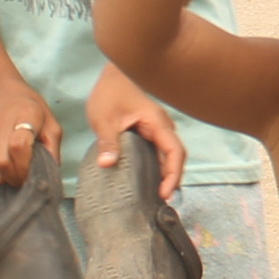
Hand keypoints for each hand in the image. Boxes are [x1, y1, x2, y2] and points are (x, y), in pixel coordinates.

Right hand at [0, 74, 59, 186]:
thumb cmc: (29, 109)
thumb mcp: (50, 121)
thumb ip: (52, 147)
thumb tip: (49, 174)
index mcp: (23, 115)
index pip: (18, 147)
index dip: (26, 165)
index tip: (33, 171)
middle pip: (1, 165)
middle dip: (16, 178)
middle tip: (25, 176)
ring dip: (5, 179)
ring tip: (15, 170)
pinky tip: (5, 164)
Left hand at [85, 65, 184, 184]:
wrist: (112, 76)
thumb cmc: (110, 93)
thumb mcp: (104, 118)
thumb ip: (108, 141)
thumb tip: (106, 164)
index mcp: (157, 123)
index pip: (175, 152)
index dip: (173, 174)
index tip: (164, 193)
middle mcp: (162, 128)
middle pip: (175, 157)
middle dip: (171, 179)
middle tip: (159, 201)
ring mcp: (157, 130)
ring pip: (167, 155)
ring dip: (164, 174)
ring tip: (154, 196)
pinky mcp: (149, 132)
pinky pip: (157, 152)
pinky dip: (156, 166)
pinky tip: (146, 179)